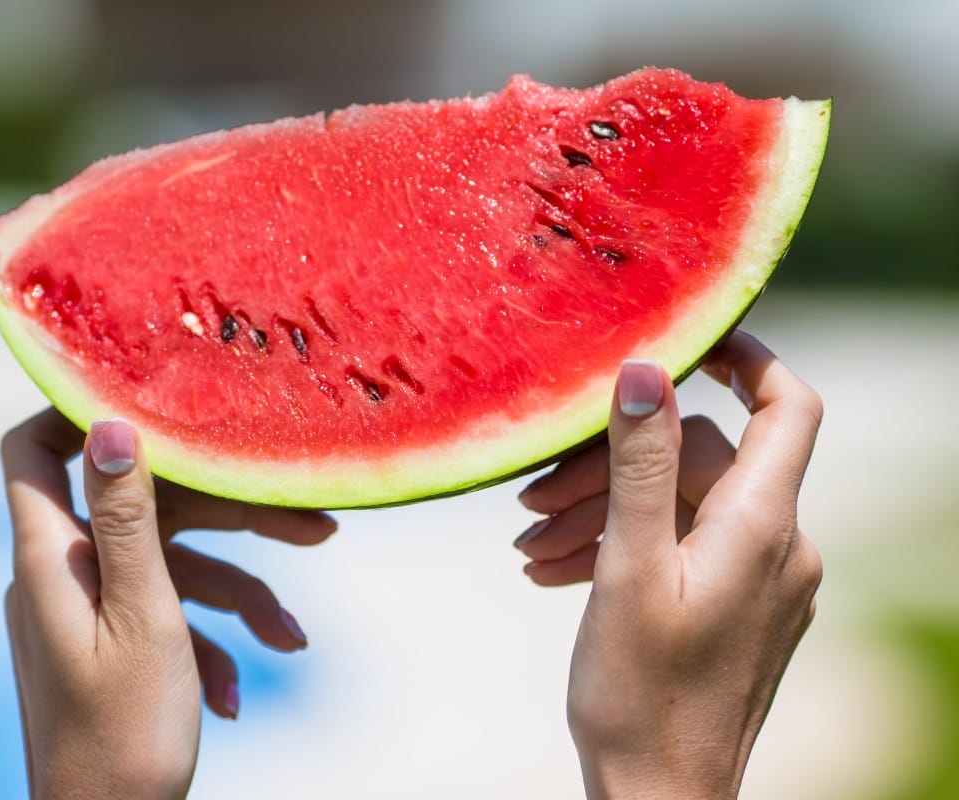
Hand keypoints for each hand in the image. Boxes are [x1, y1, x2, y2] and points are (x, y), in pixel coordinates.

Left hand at [1, 410, 334, 797]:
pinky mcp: (108, 643)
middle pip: (145, 506)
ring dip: (238, 595)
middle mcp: (63, 572)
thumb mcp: (144, 615)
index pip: (33, 451)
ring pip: (171, 565)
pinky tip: (239, 690)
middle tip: (314, 528)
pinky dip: (208, 638)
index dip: (78, 410)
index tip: (157, 398)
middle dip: (231, 517)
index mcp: (53, 556)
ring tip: (292, 638)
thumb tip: (111, 425)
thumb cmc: (121, 735)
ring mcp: (86, 609)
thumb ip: (128, 519)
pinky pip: (165, 614)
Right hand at [516, 332, 823, 798]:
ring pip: (679, 507)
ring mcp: (758, 582)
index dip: (747, 357)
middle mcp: (777, 547)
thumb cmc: (641, 694)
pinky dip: (623, 546)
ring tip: (531, 546)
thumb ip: (641, 466)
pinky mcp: (735, 609)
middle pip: (700, 461)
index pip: (788, 408)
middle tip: (534, 500)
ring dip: (604, 512)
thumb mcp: (629, 569)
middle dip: (613, 465)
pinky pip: (680, 547)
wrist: (660, 796)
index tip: (688, 336)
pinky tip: (556, 571)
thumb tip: (647, 371)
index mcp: (761, 527)